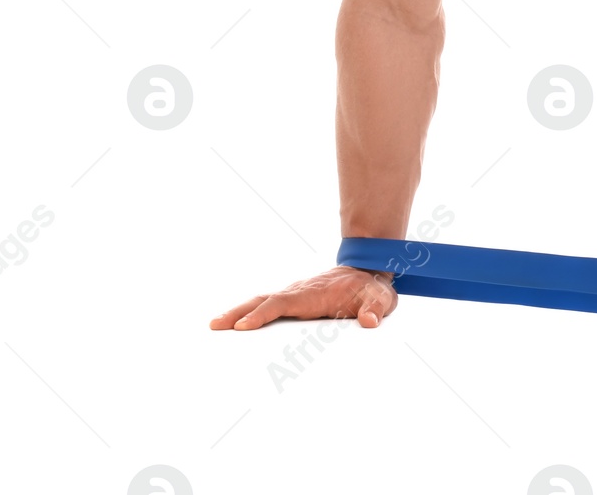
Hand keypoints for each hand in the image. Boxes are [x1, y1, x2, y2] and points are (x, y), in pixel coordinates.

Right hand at [209, 266, 397, 330]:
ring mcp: (295, 295)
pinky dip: (249, 312)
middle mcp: (299, 292)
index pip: (283, 302)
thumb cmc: (372, 288)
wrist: (370, 270)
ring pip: (262, 301)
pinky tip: (235, 324)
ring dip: (238, 312)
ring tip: (215, 326)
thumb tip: (369, 321)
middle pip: (264, 299)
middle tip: (215, 326)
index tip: (243, 326)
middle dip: (239, 312)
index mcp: (314, 293)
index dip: (263, 314)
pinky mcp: (295, 300)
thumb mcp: (381, 298)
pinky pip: (268, 305)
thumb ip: (376, 308)